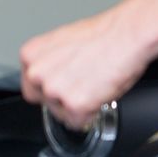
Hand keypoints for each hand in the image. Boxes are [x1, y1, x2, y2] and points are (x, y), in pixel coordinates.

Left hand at [20, 10, 150, 128]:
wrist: (126, 34)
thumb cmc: (103, 34)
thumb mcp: (63, 42)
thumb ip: (50, 61)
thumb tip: (53, 75)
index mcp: (30, 54)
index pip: (30, 85)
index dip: (50, 88)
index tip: (63, 85)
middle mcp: (37, 73)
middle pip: (44, 102)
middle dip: (62, 99)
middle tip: (82, 86)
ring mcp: (54, 90)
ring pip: (61, 114)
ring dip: (77, 106)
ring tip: (93, 85)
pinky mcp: (74, 105)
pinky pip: (79, 122)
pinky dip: (91, 114)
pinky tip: (99, 94)